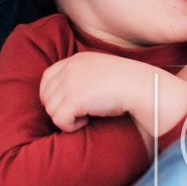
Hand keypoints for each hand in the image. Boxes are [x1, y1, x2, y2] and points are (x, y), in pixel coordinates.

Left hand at [40, 53, 157, 132]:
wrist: (140, 87)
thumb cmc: (127, 83)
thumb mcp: (100, 70)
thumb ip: (82, 76)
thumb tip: (68, 97)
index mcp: (75, 60)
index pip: (47, 77)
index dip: (52, 95)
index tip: (68, 105)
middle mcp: (69, 69)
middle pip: (46, 96)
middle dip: (59, 108)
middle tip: (79, 113)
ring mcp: (69, 83)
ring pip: (51, 110)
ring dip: (67, 118)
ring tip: (87, 116)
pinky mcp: (73, 99)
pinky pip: (59, 120)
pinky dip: (72, 126)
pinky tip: (88, 120)